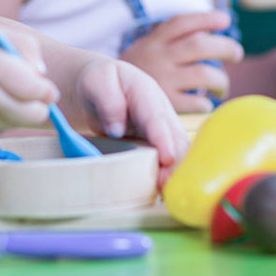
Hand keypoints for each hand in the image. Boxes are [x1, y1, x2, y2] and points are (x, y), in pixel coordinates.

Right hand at [0, 26, 58, 139]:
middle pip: (33, 115)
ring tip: (5, 96)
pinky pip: (4, 130)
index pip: (32, 88)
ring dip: (22, 113)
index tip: (47, 87)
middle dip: (42, 107)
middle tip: (35, 97)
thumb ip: (27, 47)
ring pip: (20, 124)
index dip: (46, 90)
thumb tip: (43, 77)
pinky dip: (4, 120)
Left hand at [75, 58, 189, 186]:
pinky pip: (170, 159)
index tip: (167, 158)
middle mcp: (161, 112)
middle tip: (168, 186)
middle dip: (176, 162)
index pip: (156, 117)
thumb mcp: (98, 82)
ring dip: (176, 172)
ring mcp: (163, 128)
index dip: (163, 138)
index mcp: (146, 92)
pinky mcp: (159, 143)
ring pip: (177, 151)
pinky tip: (165, 191)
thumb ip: (108, 100)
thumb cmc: (101, 82)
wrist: (104, 87)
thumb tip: (117, 129)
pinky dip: (170, 174)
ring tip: (168, 193)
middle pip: (175, 137)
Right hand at [120, 11, 243, 112]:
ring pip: (204, 74)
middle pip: (200, 46)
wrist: (107, 97)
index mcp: (155, 41)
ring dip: (221, 80)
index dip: (206, 19)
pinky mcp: (165, 105)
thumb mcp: (149, 47)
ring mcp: (163, 81)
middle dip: (225, 48)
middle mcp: (159, 58)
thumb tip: (212, 32)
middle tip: (236, 54)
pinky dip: (207, 103)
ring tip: (221, 86)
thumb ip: (176, 39)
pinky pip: (197, 102)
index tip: (226, 20)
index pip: (182, 23)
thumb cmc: (140, 70)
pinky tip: (205, 103)